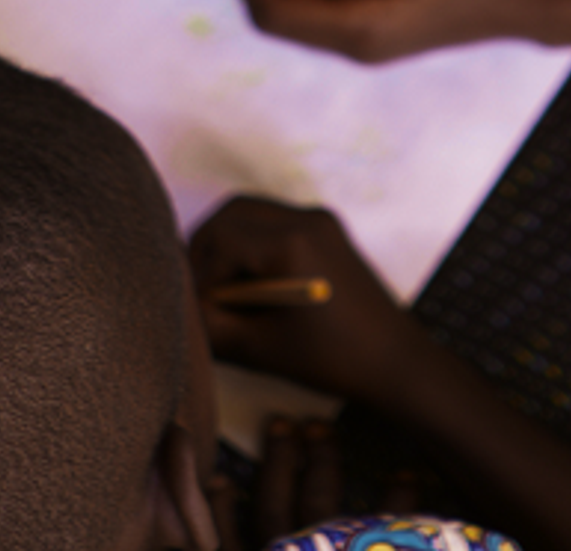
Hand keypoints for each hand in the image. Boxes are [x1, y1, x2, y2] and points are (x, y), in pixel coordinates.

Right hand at [191, 196, 429, 412]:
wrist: (393, 359)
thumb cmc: (329, 358)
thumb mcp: (259, 347)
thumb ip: (210, 325)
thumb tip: (176, 309)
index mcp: (292, 242)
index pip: (220, 239)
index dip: (199, 276)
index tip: (198, 312)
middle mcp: (307, 217)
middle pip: (233, 211)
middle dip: (207, 248)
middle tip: (199, 293)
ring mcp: (321, 220)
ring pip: (253, 212)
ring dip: (229, 244)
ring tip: (221, 292)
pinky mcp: (328, 230)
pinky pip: (276, 222)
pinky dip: (253, 244)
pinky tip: (250, 286)